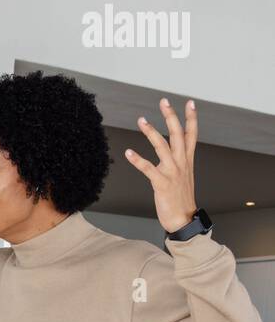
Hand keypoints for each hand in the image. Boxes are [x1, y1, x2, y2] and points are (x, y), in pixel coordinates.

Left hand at [125, 97, 197, 233]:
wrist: (183, 220)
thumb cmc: (181, 199)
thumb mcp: (183, 176)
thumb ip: (178, 161)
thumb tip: (170, 151)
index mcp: (187, 160)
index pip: (192, 134)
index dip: (191, 118)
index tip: (190, 102)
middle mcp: (181, 163)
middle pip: (177, 134)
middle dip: (171, 116)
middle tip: (163, 101)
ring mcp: (172, 172)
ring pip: (162, 146)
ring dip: (151, 132)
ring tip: (141, 120)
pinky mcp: (162, 183)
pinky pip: (148, 168)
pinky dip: (137, 160)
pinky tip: (128, 152)